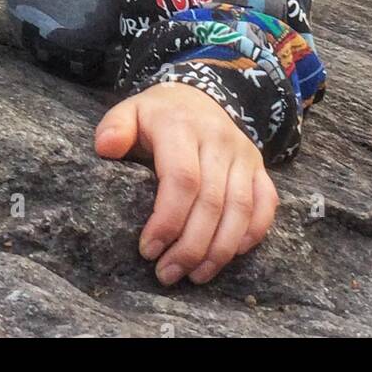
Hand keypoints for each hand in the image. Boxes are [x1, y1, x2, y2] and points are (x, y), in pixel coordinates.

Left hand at [95, 82, 277, 284]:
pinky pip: (266, 204)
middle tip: (166, 274)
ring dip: (219, 250)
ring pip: (240, 209)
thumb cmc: (158, 115)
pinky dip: (253, 233)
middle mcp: (218, 139)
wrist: (199, 96)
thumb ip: (115, 127)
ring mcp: (243, 153)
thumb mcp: (131, 111)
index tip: (148, 250)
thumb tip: (105, 148)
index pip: (182, 179)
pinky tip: (231, 255)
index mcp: (181, 126)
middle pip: (211, 202)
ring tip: (195, 276)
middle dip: (190, 247)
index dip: (168, 220)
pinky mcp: (259, 167)